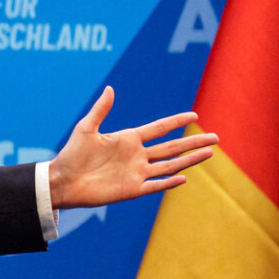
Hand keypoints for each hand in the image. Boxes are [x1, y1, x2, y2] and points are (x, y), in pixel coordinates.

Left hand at [46, 86, 217, 208]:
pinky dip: (169, 182)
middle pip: (172, 147)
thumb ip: (100, 110)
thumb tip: (109, 88)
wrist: (62, 181)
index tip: (195, 116)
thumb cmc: (71, 154)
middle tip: (216, 137)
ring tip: (210, 152)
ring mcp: (136, 173)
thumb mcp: (86, 128)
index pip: (159, 129)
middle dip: (194, 142)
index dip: (177, 122)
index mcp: (128, 139)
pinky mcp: (131, 190)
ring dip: (190, 159)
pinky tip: (184, 177)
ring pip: (170, 165)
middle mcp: (137, 156)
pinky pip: (155, 185)